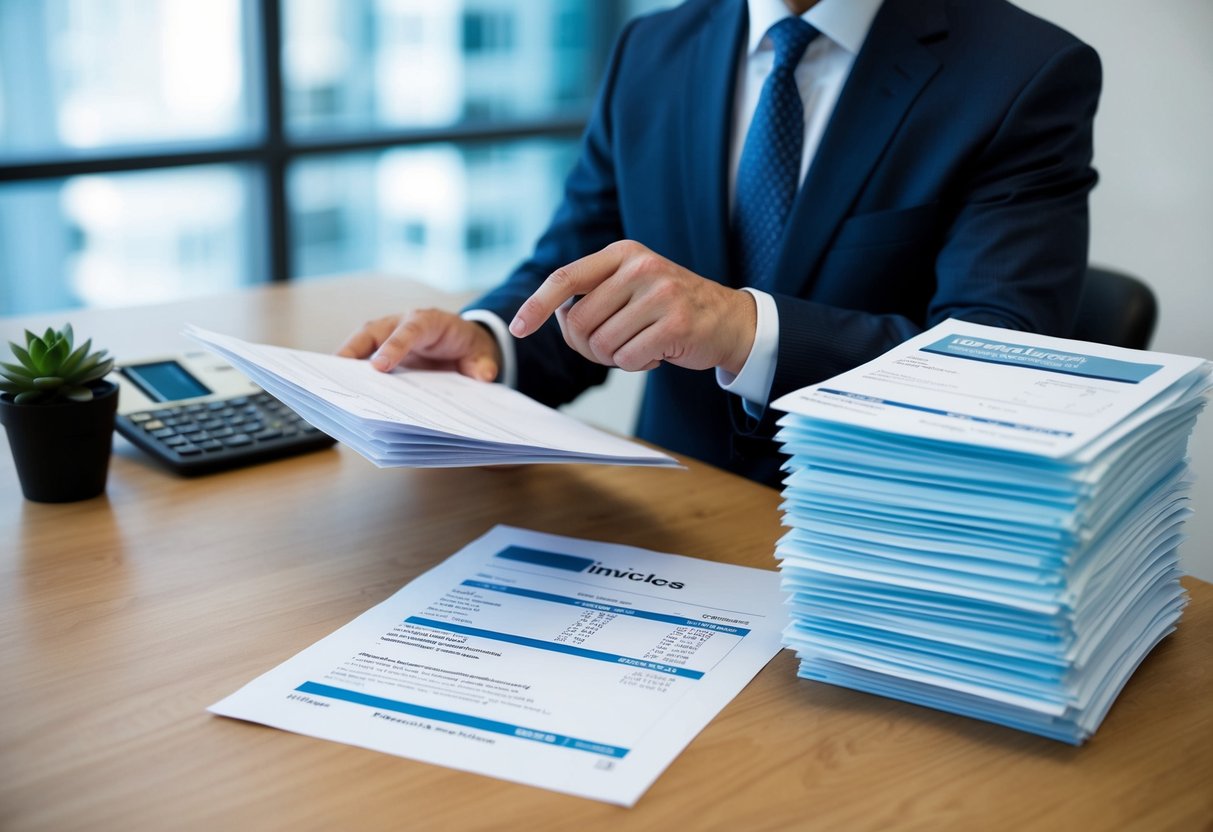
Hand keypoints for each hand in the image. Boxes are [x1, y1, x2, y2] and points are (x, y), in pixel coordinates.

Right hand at [336, 308, 501, 380]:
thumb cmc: (468, 345)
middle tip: (336, 371)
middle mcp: (402, 323)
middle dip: (354, 348)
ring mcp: (388, 335)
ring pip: (361, 342)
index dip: (394, 347)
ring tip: (328, 382)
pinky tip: (339, 388)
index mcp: (429, 321)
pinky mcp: (380, 349)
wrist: (464, 340)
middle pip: (373, 331)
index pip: (409, 330)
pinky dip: (348, 369)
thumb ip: (482, 363)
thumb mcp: (481, 354)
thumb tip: (484, 375)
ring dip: (344, 360)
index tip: (379, 366)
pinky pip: (361, 356)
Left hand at [508, 241, 756, 373]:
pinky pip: (629, 359)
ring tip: (642, 344)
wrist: (729, 320)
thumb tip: (553, 317)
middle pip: (578, 323)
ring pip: (602, 345)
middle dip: (587, 346)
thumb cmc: (670, 308)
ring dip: (616, 357)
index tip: (518, 328)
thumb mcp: (632, 285)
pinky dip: (638, 365)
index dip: (536, 305)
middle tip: (614, 346)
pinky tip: (659, 352)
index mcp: (623, 252)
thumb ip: (594, 294)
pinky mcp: (675, 323)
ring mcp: (660, 293)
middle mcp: (640, 267)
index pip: (565, 278)